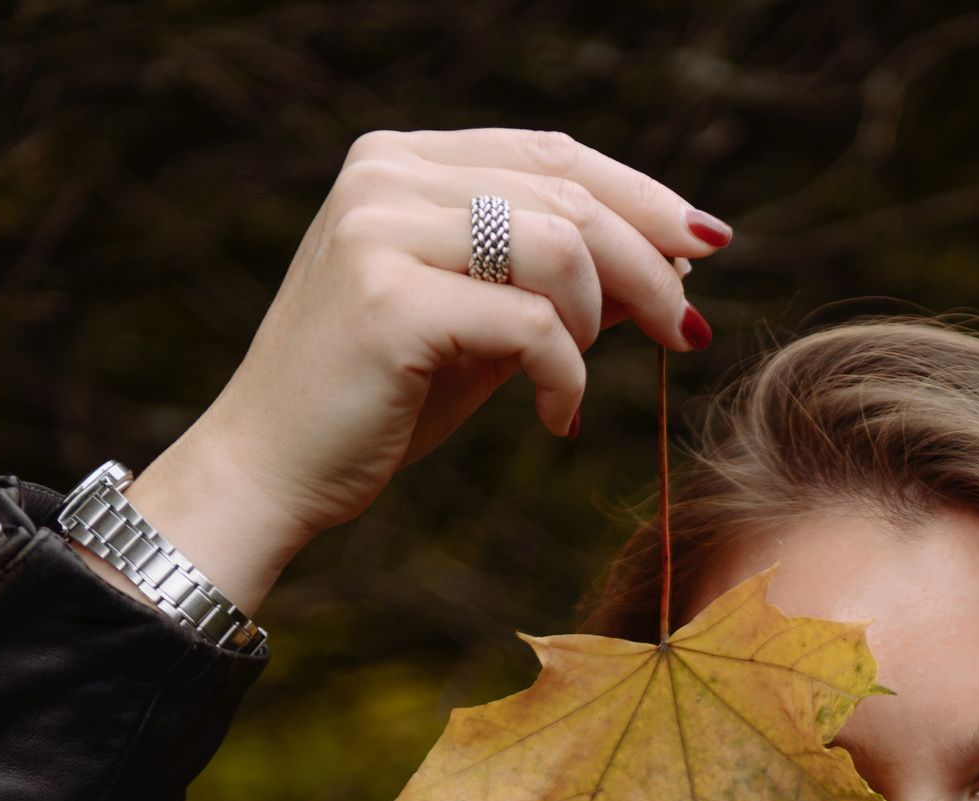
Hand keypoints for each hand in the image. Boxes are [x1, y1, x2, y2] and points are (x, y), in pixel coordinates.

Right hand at [110, 129, 728, 615]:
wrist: (271, 469)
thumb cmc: (381, 400)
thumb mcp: (481, 325)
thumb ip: (555, 281)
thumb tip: (672, 260)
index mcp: (403, 160)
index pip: (553, 152)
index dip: (641, 195)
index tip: (706, 245)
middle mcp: (385, 174)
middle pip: (569, 193)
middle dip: (649, 265)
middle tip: (689, 331)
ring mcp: (380, 228)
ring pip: (560, 245)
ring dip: (602, 322)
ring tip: (580, 382)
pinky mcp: (388, 298)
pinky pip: (533, 325)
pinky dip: (566, 378)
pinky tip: (555, 420)